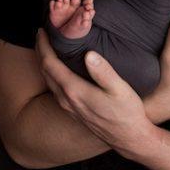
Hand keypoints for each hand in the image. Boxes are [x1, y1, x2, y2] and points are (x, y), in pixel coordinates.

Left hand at [36, 29, 153, 155]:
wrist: (128, 138)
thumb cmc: (127, 112)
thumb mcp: (120, 89)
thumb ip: (104, 71)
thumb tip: (89, 54)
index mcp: (75, 91)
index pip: (50, 64)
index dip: (44, 46)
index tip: (43, 30)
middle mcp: (67, 100)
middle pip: (45, 72)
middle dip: (41, 51)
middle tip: (42, 34)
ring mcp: (69, 107)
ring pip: (48, 81)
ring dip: (44, 63)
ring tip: (47, 48)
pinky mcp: (73, 111)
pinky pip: (54, 88)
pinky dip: (51, 74)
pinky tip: (59, 69)